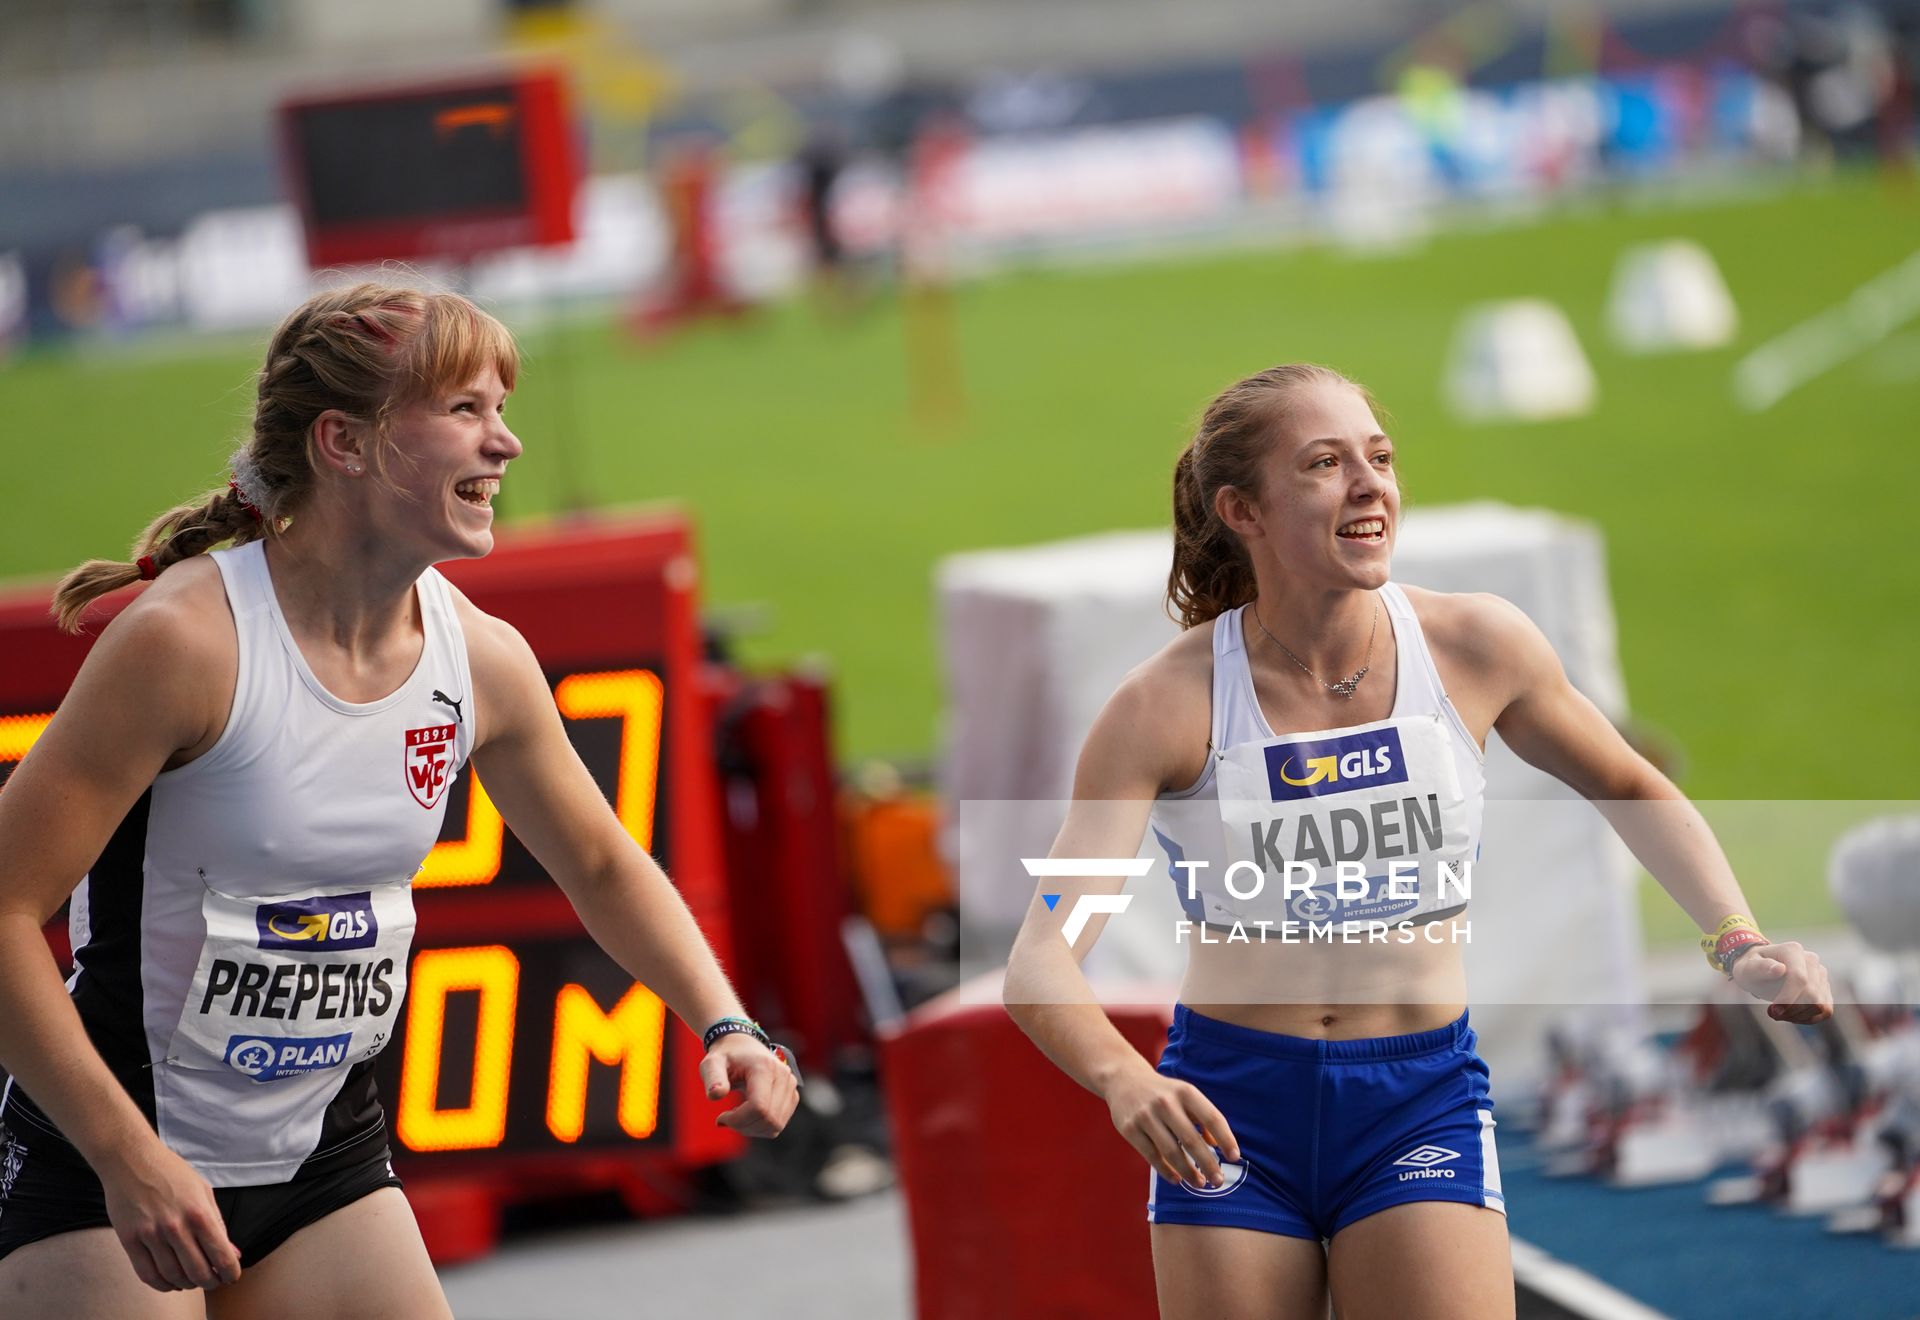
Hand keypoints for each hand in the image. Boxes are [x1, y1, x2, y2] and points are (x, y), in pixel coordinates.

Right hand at [97, 1138, 240, 1291]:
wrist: (131, 1159)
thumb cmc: (172, 1173)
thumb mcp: (203, 1191)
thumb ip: (218, 1224)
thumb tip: (233, 1254)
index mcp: (199, 1212)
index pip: (221, 1255)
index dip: (231, 1272)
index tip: (233, 1277)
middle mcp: (175, 1226)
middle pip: (198, 1272)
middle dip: (211, 1282)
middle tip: (214, 1281)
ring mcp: (150, 1235)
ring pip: (172, 1276)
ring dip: (187, 1284)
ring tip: (193, 1280)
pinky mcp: (129, 1240)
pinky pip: (147, 1274)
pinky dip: (162, 1284)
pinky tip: (171, 1281)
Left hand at [699, 1032, 798, 1136]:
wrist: (742, 1045)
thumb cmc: (725, 1056)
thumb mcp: (712, 1063)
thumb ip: (712, 1078)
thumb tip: (716, 1094)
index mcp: (764, 1067)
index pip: (759, 1107)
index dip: (738, 1120)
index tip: (721, 1117)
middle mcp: (783, 1075)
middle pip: (769, 1119)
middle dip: (744, 1126)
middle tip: (727, 1119)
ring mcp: (790, 1085)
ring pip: (776, 1125)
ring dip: (752, 1128)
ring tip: (737, 1116)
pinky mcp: (792, 1095)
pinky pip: (779, 1123)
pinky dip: (761, 1127)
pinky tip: (747, 1116)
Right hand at [1102, 1059, 1239, 1188]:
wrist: (1123, 1079)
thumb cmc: (1163, 1092)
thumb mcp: (1185, 1094)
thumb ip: (1202, 1117)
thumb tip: (1217, 1146)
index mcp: (1185, 1092)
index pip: (1212, 1118)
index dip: (1226, 1139)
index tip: (1234, 1157)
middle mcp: (1166, 1103)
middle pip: (1192, 1140)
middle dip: (1207, 1164)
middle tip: (1218, 1181)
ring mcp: (1146, 1116)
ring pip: (1172, 1152)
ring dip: (1188, 1172)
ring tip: (1200, 1183)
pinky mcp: (1130, 1129)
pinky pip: (1152, 1156)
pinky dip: (1166, 1171)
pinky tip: (1177, 1179)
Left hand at [1732, 940, 1833, 1024]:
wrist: (1760, 971)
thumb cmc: (1752, 969)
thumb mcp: (1748, 969)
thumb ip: (1761, 968)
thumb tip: (1780, 969)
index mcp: (1792, 950)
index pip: (1799, 978)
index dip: (1788, 999)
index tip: (1773, 1011)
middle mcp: (1811, 960)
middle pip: (1811, 994)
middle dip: (1791, 1010)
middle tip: (1772, 1013)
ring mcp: (1821, 974)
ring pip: (1821, 1005)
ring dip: (1799, 1015)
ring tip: (1781, 1013)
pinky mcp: (1824, 988)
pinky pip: (1826, 1010)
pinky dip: (1809, 1018)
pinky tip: (1792, 1016)